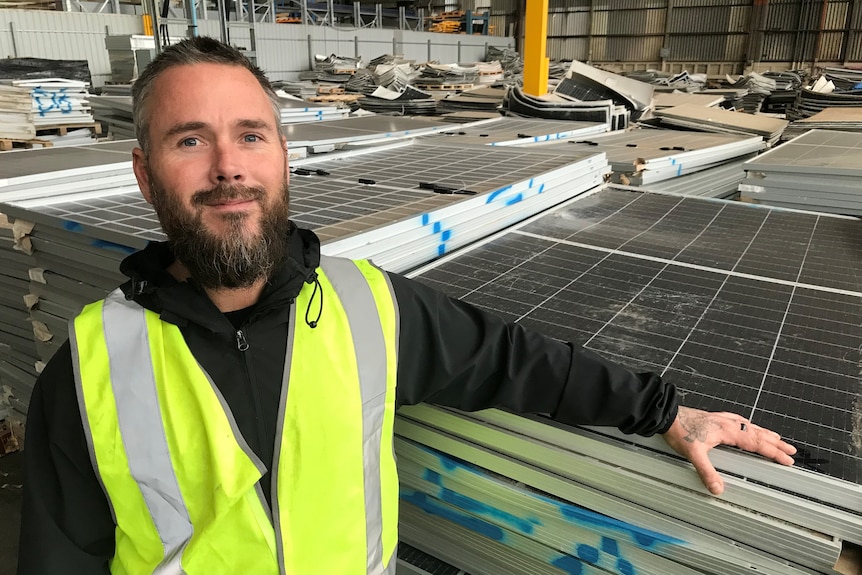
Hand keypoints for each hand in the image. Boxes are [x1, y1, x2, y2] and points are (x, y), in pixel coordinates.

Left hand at [661, 406, 796, 495]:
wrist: (667, 414)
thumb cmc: (680, 431)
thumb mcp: (693, 454)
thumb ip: (706, 472)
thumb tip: (718, 489)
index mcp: (728, 431)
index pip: (757, 443)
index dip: (773, 452)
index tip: (788, 460)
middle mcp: (729, 423)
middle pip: (757, 434)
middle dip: (775, 443)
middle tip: (791, 451)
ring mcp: (722, 419)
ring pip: (750, 426)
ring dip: (765, 433)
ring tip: (777, 439)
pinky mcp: (715, 417)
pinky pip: (739, 421)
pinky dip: (749, 425)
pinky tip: (748, 425)